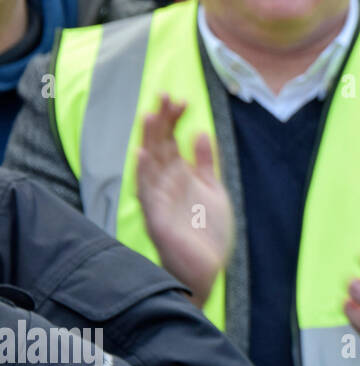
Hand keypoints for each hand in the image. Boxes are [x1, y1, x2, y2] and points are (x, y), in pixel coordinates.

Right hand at [136, 94, 233, 306]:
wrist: (205, 269)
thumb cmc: (205, 232)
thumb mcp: (212, 189)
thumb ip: (205, 162)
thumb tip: (200, 131)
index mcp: (178, 176)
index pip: (171, 141)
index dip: (173, 120)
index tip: (180, 99)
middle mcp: (165, 185)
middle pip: (159, 147)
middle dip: (161, 122)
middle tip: (163, 96)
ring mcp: (159, 200)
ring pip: (150, 165)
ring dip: (148, 141)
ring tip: (148, 116)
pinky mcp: (157, 219)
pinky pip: (147, 194)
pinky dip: (143, 174)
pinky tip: (141, 155)